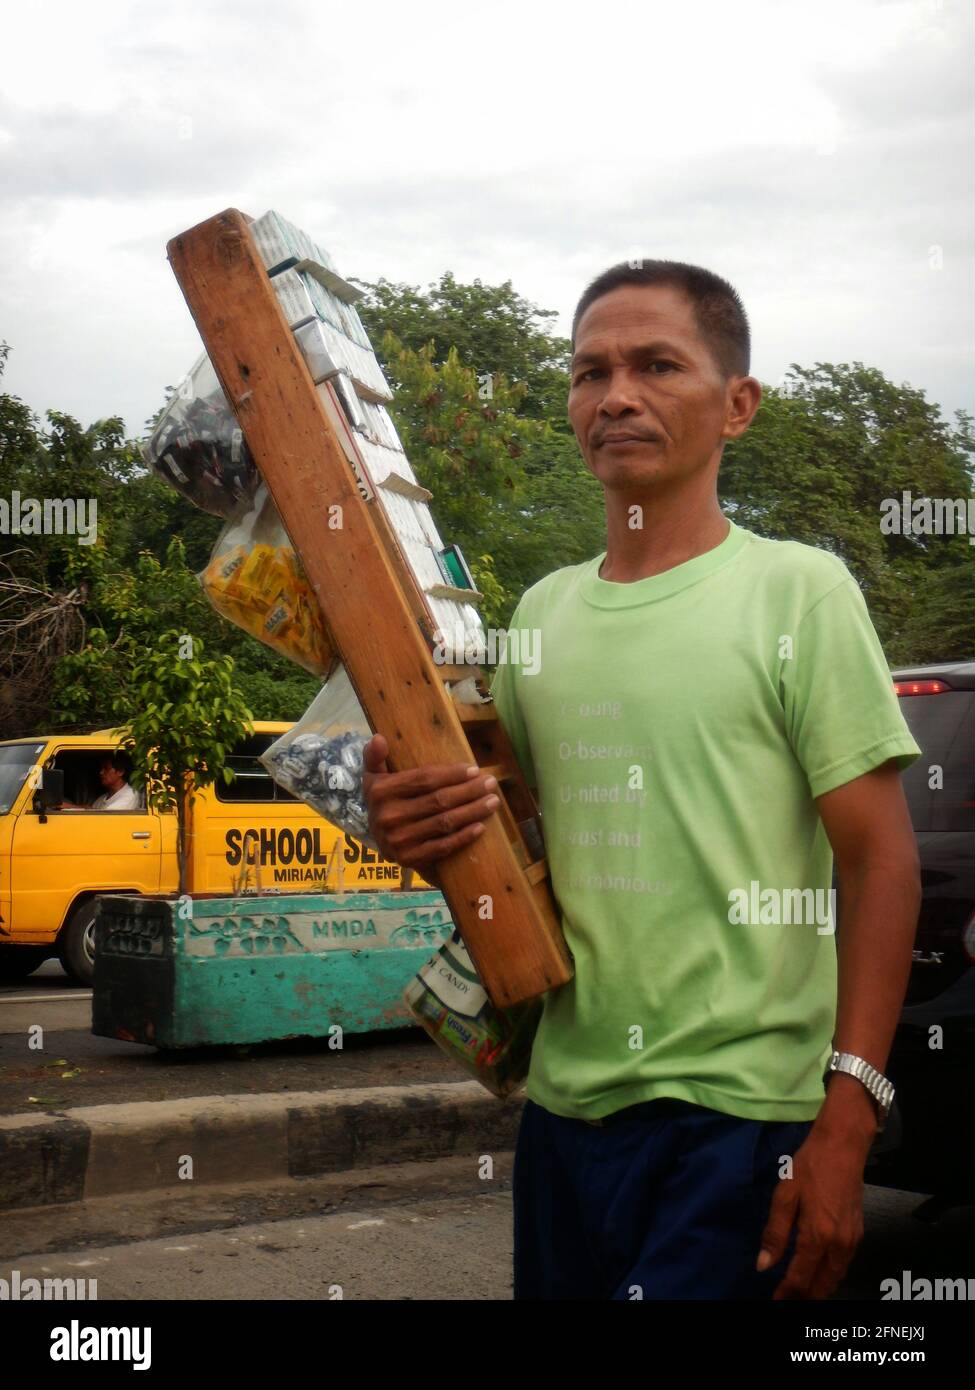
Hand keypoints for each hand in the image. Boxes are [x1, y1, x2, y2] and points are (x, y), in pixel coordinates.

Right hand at [362, 733, 500, 871]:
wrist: (378, 840)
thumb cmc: (383, 801)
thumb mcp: (373, 777)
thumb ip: (374, 756)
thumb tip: (379, 738)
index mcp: (381, 792)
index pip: (424, 779)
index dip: (452, 774)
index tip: (474, 769)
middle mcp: (388, 816)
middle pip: (439, 800)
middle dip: (469, 790)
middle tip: (491, 783)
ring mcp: (399, 840)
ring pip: (444, 822)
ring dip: (473, 811)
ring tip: (493, 801)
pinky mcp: (409, 859)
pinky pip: (442, 847)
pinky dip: (463, 837)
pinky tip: (480, 827)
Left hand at [757, 1112, 871, 1299]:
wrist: (843, 1146)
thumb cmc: (809, 1166)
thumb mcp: (784, 1195)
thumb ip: (775, 1233)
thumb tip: (763, 1265)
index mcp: (817, 1236)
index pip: (801, 1278)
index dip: (787, 1293)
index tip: (775, 1302)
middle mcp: (838, 1245)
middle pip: (822, 1285)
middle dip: (805, 1297)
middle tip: (787, 1300)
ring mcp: (852, 1240)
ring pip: (836, 1277)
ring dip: (819, 1289)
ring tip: (801, 1293)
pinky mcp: (859, 1233)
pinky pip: (844, 1265)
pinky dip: (831, 1276)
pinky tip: (820, 1272)